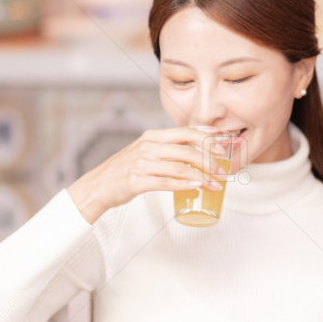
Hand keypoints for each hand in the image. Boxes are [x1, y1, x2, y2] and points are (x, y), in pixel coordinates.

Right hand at [67, 127, 229, 223]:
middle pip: (186, 150)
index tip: (223, 148)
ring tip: (215, 184)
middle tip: (223, 172)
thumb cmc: (127, 168)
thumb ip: (168, 148)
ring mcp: (142, 164)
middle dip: (209, 161)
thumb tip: (198, 150)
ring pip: (179, 167)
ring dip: (201, 177)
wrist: (99, 185)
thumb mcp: (147, 151)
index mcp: (153, 136)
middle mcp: (148, 146)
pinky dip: (183, 185)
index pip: (185, 132)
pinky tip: (196, 189)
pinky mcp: (137, 181)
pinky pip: (165, 182)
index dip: (207, 139)